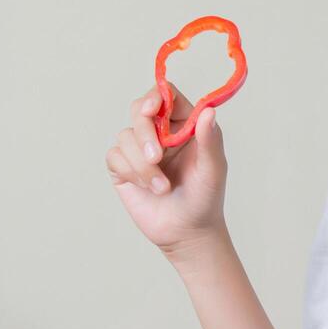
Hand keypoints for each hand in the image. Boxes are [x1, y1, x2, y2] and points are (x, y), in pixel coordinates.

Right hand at [105, 81, 228, 253]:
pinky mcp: (123, 167)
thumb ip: (211, 139)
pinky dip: (132, 172)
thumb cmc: (205, 199)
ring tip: (163, 187)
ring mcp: (140, 149)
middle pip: (139, 109)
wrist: (187, 232)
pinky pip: (114, 156)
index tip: (152, 108)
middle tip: (157, 157)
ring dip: (143, 164)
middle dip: (145, 133)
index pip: (166, 96)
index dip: (155, 96)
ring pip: (125, 135)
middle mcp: (160, 132)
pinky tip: (148, 188)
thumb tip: (209, 111)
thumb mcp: (213, 169)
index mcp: (184, 124)